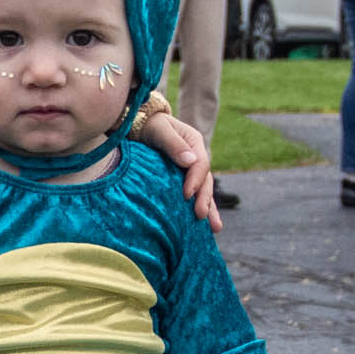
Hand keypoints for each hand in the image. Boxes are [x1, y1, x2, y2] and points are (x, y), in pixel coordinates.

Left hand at [136, 110, 220, 231]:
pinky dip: (200, 208)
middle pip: (205, 180)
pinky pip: (194, 195)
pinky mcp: (183, 180)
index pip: (200, 164)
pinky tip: (205, 227)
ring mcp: (191, 170)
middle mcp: (196, 157)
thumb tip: (190, 161)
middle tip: (200, 215)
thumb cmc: (149, 125)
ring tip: (215, 228)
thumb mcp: (159, 130)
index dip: (195, 180)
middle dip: (204, 199)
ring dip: (209, 209)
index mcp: (194, 143)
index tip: (186, 195)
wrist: (139, 125)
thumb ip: (173, 143)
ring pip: (203, 191)